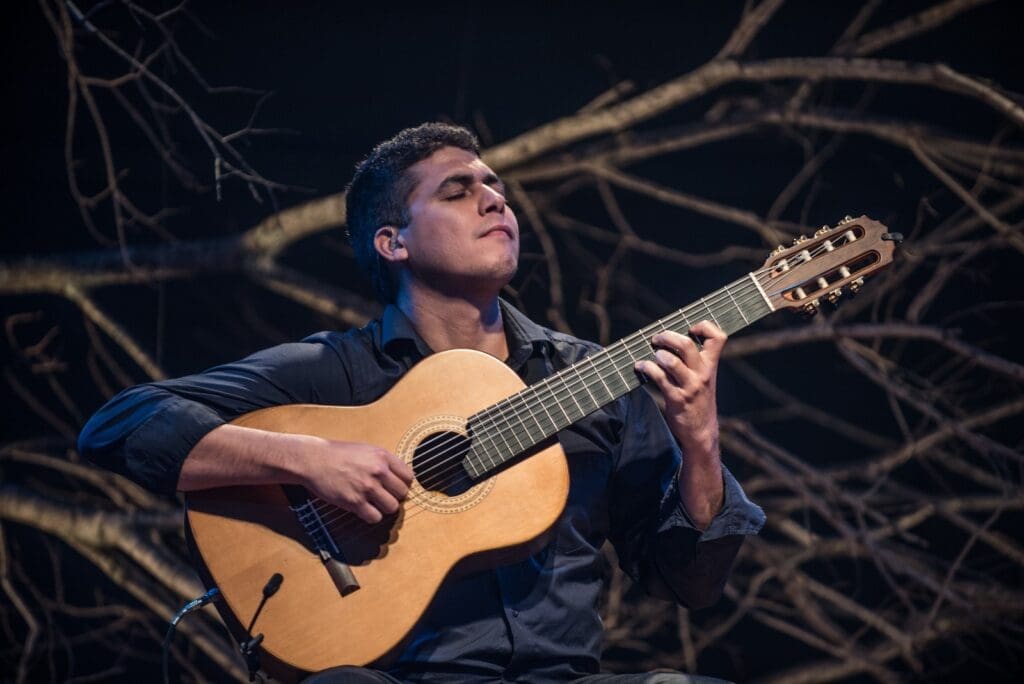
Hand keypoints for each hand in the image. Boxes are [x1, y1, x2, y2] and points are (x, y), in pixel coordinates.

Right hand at [301, 439, 413, 523]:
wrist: (313, 459)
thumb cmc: (337, 454)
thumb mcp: (366, 449)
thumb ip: (383, 462)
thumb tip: (399, 477)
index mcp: (382, 456)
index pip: (408, 476)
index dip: (402, 483)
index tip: (394, 487)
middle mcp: (378, 471)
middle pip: (402, 493)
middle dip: (394, 496)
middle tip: (383, 496)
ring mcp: (367, 487)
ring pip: (392, 507)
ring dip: (384, 508)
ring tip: (374, 503)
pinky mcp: (355, 502)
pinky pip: (375, 517)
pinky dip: (371, 516)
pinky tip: (364, 509)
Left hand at [634, 320, 726, 456]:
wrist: (701, 432)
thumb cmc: (698, 400)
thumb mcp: (703, 378)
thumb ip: (694, 360)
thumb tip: (669, 338)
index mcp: (710, 365)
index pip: (718, 337)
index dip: (705, 326)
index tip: (689, 328)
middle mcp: (702, 374)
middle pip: (686, 345)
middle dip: (667, 337)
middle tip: (657, 339)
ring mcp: (690, 387)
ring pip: (671, 361)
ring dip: (657, 355)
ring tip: (652, 356)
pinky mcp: (676, 398)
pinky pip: (659, 378)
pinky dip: (646, 368)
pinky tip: (640, 367)